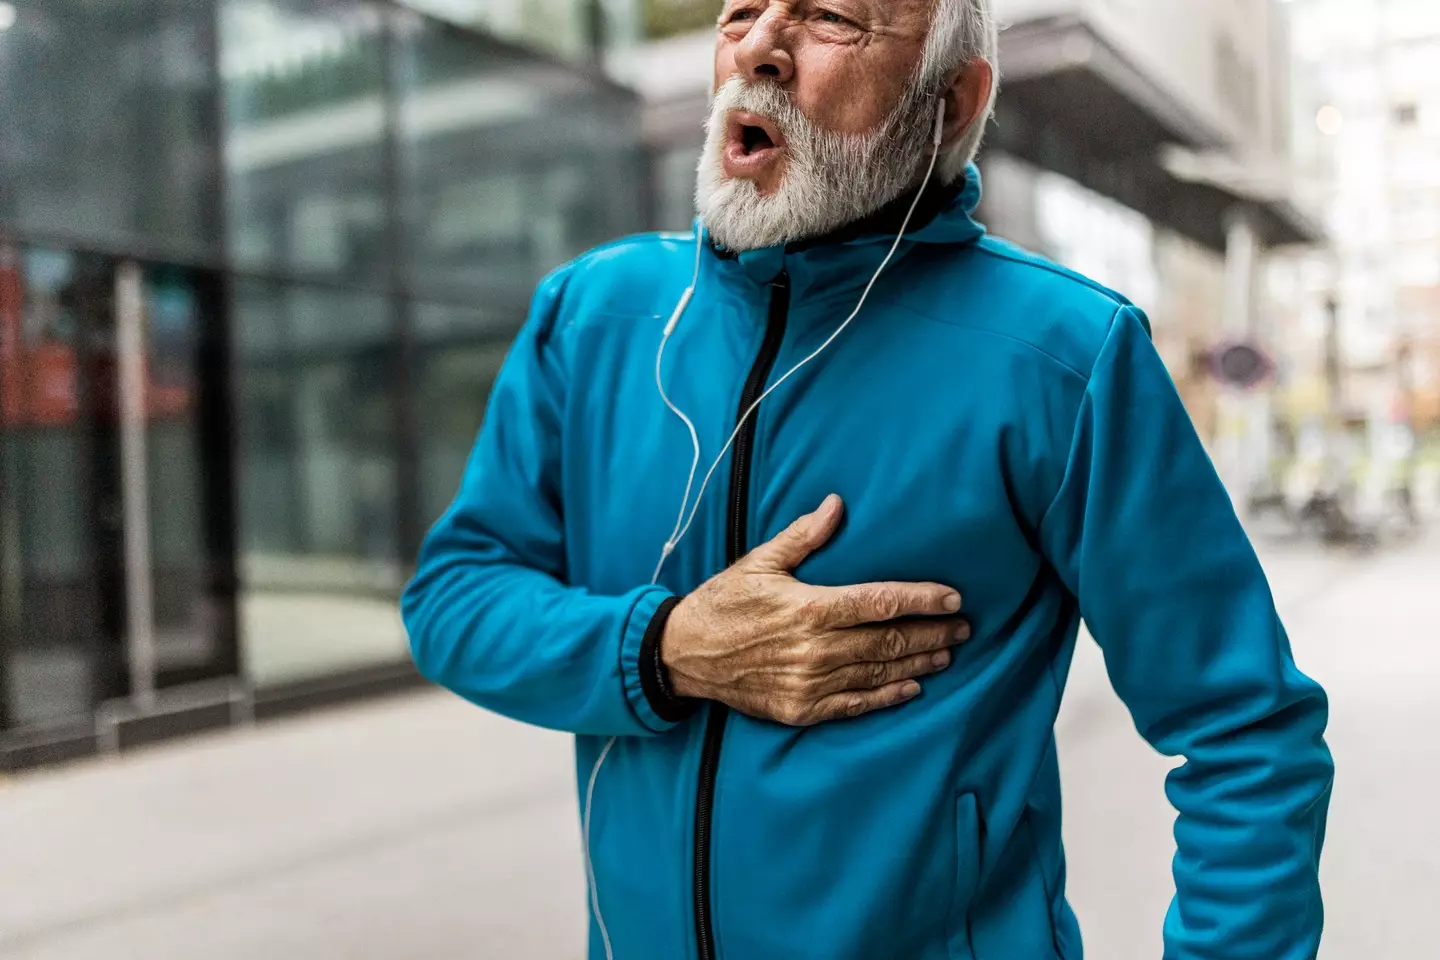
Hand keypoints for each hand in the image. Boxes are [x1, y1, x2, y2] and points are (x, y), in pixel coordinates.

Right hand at [661, 494, 969, 725]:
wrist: (684, 654)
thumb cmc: (724, 602)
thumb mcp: (760, 562)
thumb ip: (804, 536)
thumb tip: (837, 504)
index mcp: (810, 608)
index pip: (880, 602)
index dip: (922, 600)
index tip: (953, 598)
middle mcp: (815, 649)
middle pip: (889, 641)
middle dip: (932, 634)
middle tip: (963, 627)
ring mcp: (809, 683)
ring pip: (878, 673)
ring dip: (917, 664)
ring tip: (946, 654)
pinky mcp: (801, 708)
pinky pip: (855, 704)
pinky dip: (887, 696)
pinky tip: (911, 687)